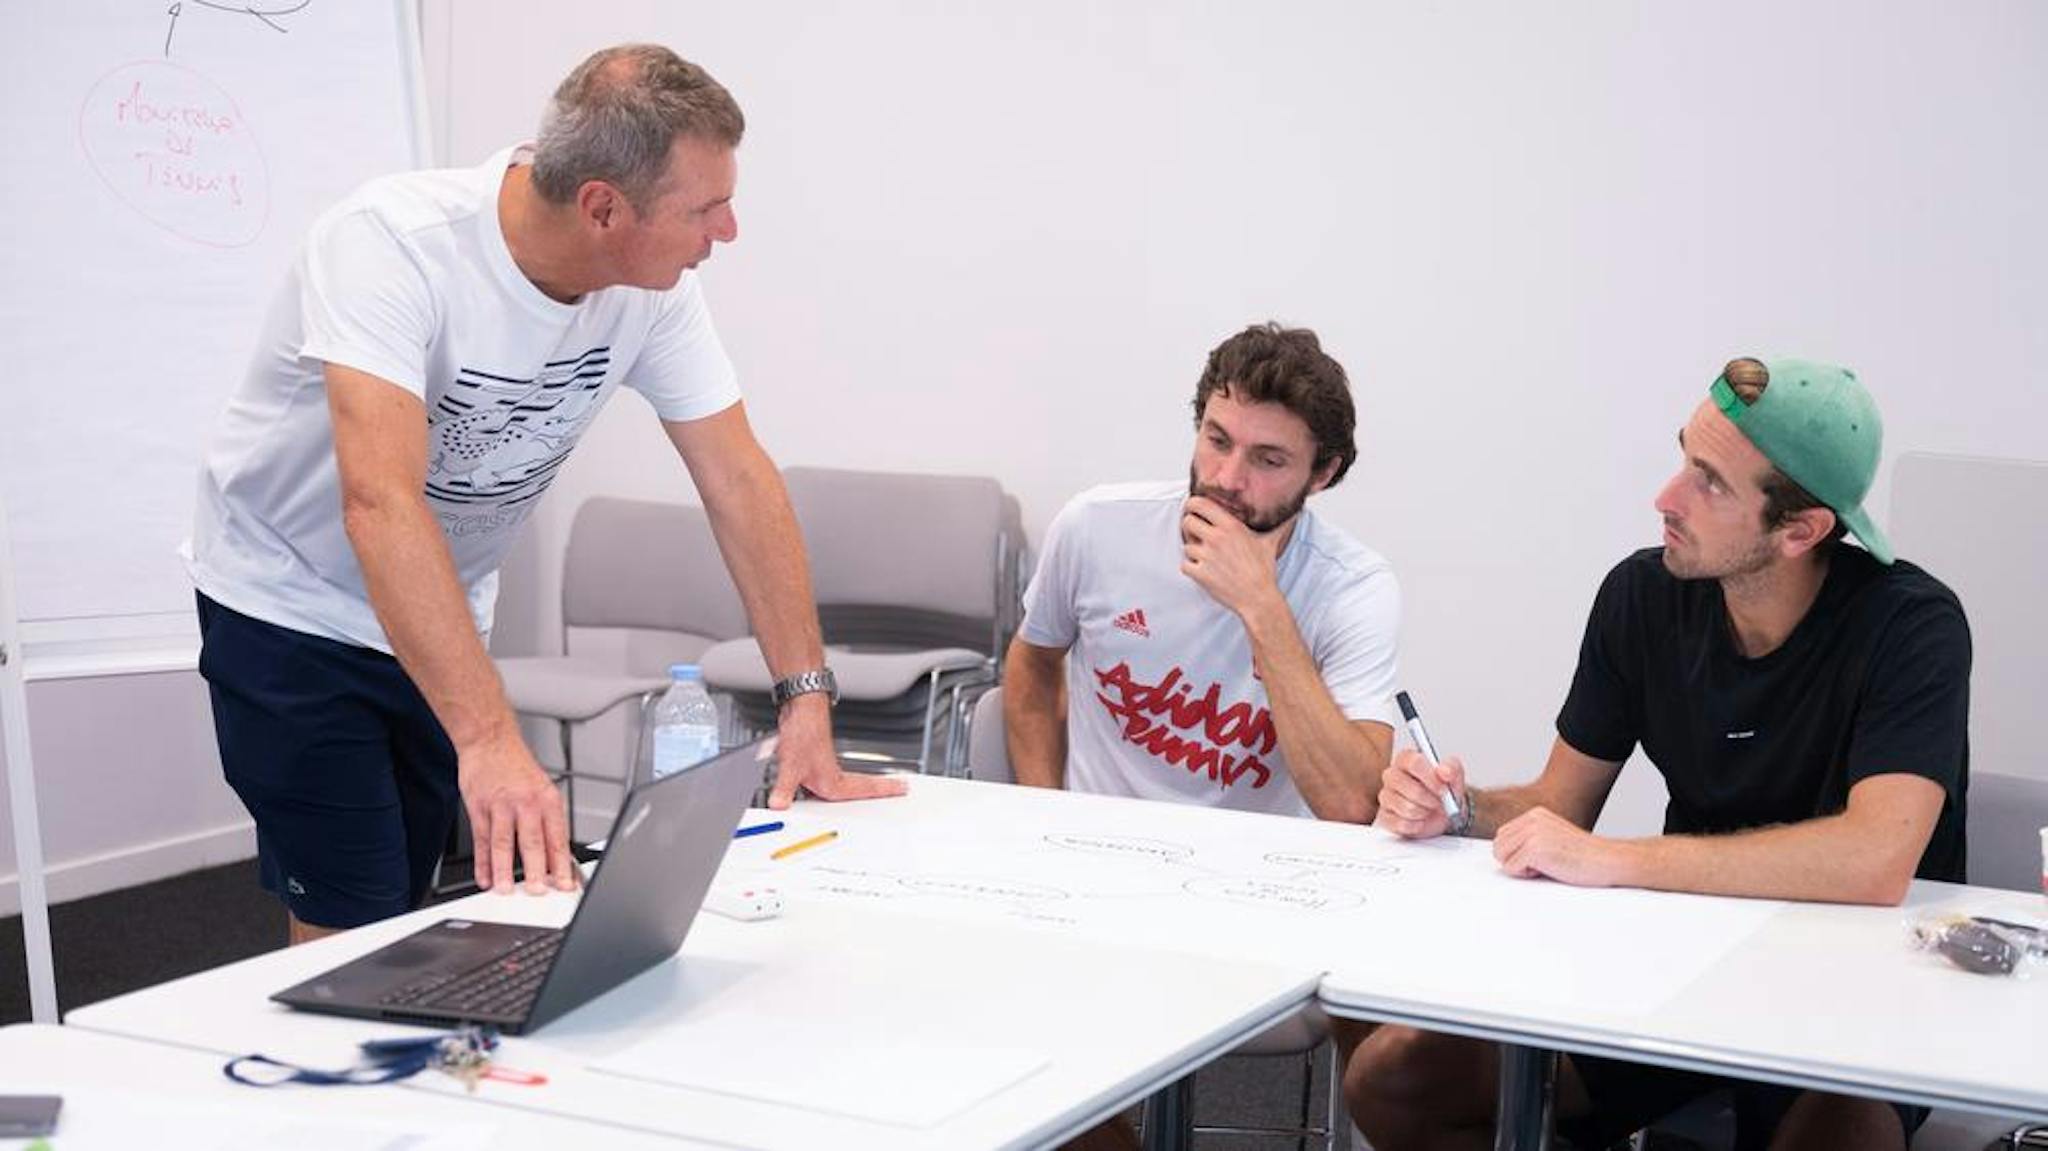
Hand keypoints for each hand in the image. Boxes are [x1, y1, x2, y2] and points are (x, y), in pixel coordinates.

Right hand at [459, 729, 577, 894]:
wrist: (490, 740)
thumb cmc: (518, 767)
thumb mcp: (543, 789)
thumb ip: (548, 822)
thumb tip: (557, 858)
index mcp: (547, 800)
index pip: (557, 837)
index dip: (562, 864)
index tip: (565, 884)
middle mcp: (526, 802)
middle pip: (532, 842)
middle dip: (535, 870)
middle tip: (537, 891)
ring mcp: (500, 805)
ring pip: (504, 843)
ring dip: (504, 870)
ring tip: (505, 890)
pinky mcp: (478, 807)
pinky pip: (481, 839)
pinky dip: (482, 862)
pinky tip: (484, 877)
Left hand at [765, 695, 908, 808]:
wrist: (800, 710)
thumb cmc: (803, 732)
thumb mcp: (790, 767)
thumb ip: (784, 790)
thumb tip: (779, 806)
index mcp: (832, 780)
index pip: (864, 790)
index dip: (883, 791)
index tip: (902, 789)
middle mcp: (832, 774)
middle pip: (863, 785)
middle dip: (881, 788)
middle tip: (900, 787)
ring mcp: (824, 766)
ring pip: (848, 781)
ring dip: (862, 786)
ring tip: (876, 790)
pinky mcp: (814, 760)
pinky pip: (832, 775)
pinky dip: (836, 782)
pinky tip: (825, 787)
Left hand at [1179, 495, 1284, 619]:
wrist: (1258, 598)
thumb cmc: (1263, 571)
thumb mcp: (1270, 543)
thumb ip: (1278, 525)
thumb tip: (1294, 514)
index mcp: (1231, 526)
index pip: (1200, 504)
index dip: (1193, 505)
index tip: (1193, 510)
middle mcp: (1217, 538)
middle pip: (1187, 521)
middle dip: (1189, 528)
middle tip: (1196, 535)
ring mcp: (1207, 556)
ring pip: (1186, 545)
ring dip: (1192, 551)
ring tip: (1206, 558)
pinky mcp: (1200, 573)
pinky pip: (1184, 565)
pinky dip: (1190, 568)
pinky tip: (1203, 570)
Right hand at [1374, 747, 1466, 838]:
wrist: (1442, 813)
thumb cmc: (1442, 791)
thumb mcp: (1454, 777)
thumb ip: (1452, 769)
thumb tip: (1444, 770)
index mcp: (1406, 759)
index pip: (1413, 762)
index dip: (1430, 777)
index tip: (1442, 788)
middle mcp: (1392, 775)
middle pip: (1409, 787)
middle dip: (1430, 798)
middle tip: (1438, 801)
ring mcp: (1386, 796)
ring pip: (1407, 808)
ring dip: (1425, 812)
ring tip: (1429, 809)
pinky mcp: (1385, 816)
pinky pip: (1402, 823)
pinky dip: (1417, 825)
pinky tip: (1421, 819)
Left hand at [1492, 806, 1628, 886]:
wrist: (1608, 860)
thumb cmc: (1583, 856)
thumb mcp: (1552, 837)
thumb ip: (1529, 838)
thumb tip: (1502, 850)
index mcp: (1535, 814)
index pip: (1503, 835)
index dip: (1515, 852)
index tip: (1538, 859)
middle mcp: (1532, 819)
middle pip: (1498, 844)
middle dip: (1513, 860)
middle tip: (1540, 865)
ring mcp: (1533, 832)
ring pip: (1501, 855)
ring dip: (1518, 867)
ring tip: (1544, 867)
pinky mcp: (1535, 848)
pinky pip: (1511, 868)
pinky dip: (1526, 875)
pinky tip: (1548, 870)